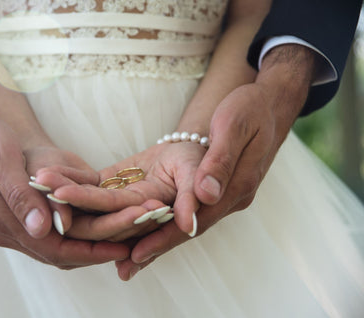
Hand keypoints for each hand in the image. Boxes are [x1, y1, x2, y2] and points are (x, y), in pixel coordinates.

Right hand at [0, 85, 128, 267]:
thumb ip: (19, 194)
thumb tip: (42, 229)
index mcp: (3, 219)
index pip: (55, 250)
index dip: (91, 251)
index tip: (124, 246)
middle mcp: (8, 230)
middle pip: (61, 255)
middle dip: (100, 249)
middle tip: (135, 237)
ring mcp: (12, 226)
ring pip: (59, 248)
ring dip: (92, 244)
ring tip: (125, 233)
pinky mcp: (18, 216)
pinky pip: (53, 235)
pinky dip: (78, 234)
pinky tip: (99, 223)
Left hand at [38, 141, 206, 240]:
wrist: (191, 150)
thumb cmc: (201, 160)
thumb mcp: (199, 174)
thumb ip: (193, 198)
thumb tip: (189, 225)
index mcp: (155, 213)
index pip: (126, 220)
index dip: (102, 218)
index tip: (73, 213)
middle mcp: (133, 212)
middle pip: (100, 214)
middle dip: (72, 205)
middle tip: (46, 194)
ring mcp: (119, 200)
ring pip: (88, 199)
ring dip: (64, 190)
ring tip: (39, 178)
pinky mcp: (112, 185)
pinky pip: (88, 182)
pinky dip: (69, 175)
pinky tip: (47, 170)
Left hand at [116, 45, 316, 279]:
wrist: (267, 105)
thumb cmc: (249, 108)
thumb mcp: (234, 125)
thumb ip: (220, 160)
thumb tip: (206, 196)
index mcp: (238, 184)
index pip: (198, 219)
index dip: (166, 237)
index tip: (139, 252)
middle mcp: (232, 197)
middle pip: (190, 229)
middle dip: (157, 247)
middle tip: (124, 268)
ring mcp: (227, 195)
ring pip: (189, 224)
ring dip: (160, 241)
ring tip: (129, 258)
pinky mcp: (219, 190)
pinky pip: (191, 212)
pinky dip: (169, 224)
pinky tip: (150, 231)